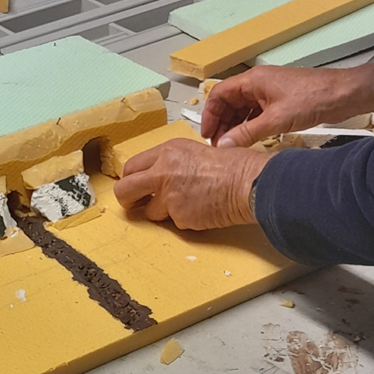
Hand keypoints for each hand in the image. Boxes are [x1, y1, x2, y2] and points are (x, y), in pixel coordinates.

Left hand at [113, 138, 270, 230]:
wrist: (249, 183)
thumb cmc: (232, 166)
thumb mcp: (195, 151)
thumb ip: (171, 163)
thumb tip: (158, 177)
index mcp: (166, 152)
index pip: (131, 167)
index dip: (130, 180)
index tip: (134, 187)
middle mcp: (162, 172)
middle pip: (124, 190)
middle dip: (127, 200)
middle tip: (134, 205)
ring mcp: (169, 197)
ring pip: (150, 212)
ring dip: (163, 212)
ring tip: (187, 204)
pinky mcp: (180, 217)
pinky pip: (174, 223)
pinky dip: (185, 220)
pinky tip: (201, 210)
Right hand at [202, 62, 373, 148]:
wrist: (344, 94)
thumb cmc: (313, 98)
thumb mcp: (275, 120)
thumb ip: (246, 134)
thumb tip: (223, 146)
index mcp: (252, 80)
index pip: (219, 94)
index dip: (210, 115)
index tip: (207, 135)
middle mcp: (258, 83)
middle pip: (228, 102)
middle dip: (221, 123)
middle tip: (218, 145)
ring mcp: (269, 92)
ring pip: (242, 109)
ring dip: (234, 126)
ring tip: (231, 146)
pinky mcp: (279, 101)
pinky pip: (256, 113)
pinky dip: (248, 126)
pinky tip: (248, 140)